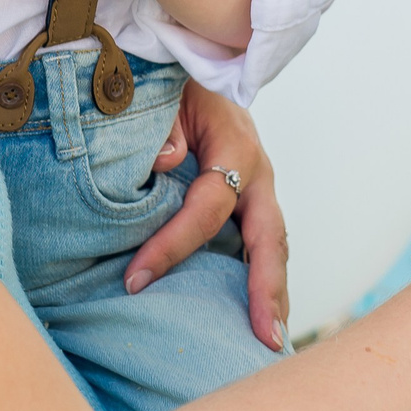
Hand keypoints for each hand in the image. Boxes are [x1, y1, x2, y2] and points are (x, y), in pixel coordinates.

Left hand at [124, 82, 289, 350]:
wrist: (199, 70)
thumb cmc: (177, 85)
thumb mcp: (167, 94)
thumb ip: (163, 126)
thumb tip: (163, 164)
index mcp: (236, 146)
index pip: (209, 207)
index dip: (174, 244)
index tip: (136, 279)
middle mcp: (258, 172)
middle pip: (269, 238)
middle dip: (267, 289)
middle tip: (265, 337)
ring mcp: (260, 189)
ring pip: (273, 247)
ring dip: (274, 293)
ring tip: (271, 340)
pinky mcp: (252, 201)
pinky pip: (261, 244)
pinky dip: (262, 280)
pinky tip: (258, 316)